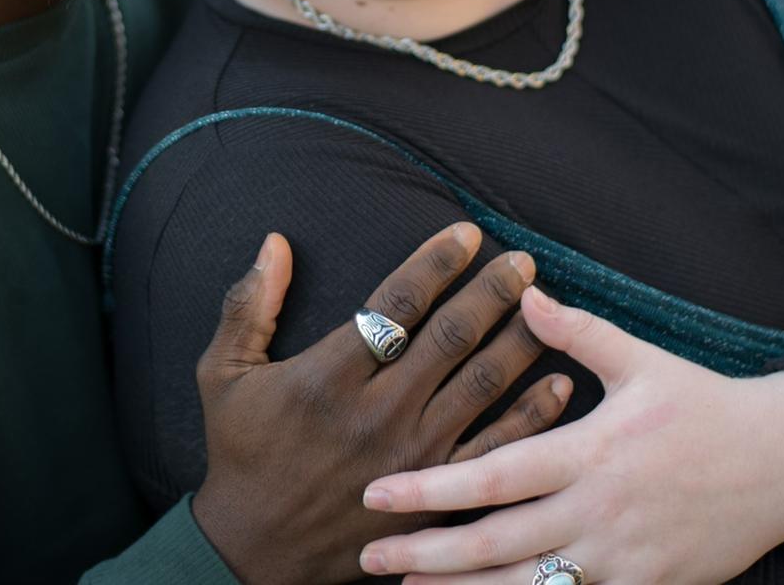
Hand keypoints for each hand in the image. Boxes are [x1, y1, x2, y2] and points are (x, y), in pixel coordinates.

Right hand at [191, 223, 573, 584]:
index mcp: (328, 376)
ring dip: (520, 340)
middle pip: (451, 337)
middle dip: (493, 292)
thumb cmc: (240, 454)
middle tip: (524, 262)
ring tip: (549, 306)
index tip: (467, 233)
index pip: (397, 303)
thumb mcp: (222, 374)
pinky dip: (533, 414)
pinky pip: (495, 447)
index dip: (437, 262)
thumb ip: (249, 305)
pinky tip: (560, 383)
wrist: (255, 550)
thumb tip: (276, 241)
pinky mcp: (434, 494)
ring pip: (481, 385)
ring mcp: (412, 456)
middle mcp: (377, 412)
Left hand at [356, 288, 783, 584]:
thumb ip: (577, 331)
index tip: (376, 493)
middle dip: (427, 553)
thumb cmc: (704, 402)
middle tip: (367, 555)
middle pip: (498, 543)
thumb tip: (524, 292)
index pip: (496, 474)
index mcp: (592, 449)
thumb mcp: (641, 359)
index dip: (432, 486)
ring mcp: (625, 558)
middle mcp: (601, 510)